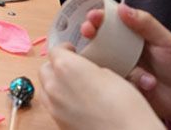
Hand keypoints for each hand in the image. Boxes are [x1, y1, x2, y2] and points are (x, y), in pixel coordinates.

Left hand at [40, 45, 163, 129]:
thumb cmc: (125, 107)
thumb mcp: (112, 75)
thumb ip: (91, 69)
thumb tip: (87, 73)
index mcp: (66, 67)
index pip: (55, 50)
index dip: (65, 49)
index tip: (74, 51)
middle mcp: (54, 86)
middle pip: (45, 69)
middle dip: (56, 66)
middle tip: (73, 68)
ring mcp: (54, 108)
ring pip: (44, 89)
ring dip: (54, 84)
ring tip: (73, 86)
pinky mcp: (58, 124)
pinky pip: (51, 107)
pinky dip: (58, 102)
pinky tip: (77, 104)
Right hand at [77, 5, 170, 127]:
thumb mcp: (165, 40)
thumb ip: (146, 24)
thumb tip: (122, 8)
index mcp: (133, 35)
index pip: (110, 22)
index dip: (98, 17)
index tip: (93, 15)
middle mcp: (123, 50)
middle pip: (98, 38)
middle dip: (89, 32)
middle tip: (87, 31)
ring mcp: (121, 67)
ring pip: (100, 58)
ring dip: (97, 56)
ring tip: (107, 61)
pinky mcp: (122, 85)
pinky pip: (113, 80)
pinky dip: (126, 80)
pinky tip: (145, 82)